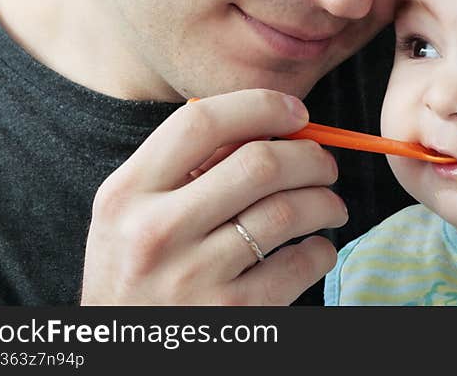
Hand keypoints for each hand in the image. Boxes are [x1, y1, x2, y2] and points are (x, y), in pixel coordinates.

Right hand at [80, 89, 347, 304]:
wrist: (125, 353)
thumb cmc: (138, 269)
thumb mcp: (134, 213)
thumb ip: (186, 167)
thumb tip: (271, 125)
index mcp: (126, 193)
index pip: (200, 121)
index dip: (260, 106)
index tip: (296, 111)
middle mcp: (155, 231)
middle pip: (259, 163)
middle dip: (311, 157)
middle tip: (326, 165)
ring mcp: (192, 277)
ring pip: (288, 211)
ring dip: (326, 201)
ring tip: (330, 205)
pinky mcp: (231, 315)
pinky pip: (299, 265)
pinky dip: (321, 250)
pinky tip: (315, 248)